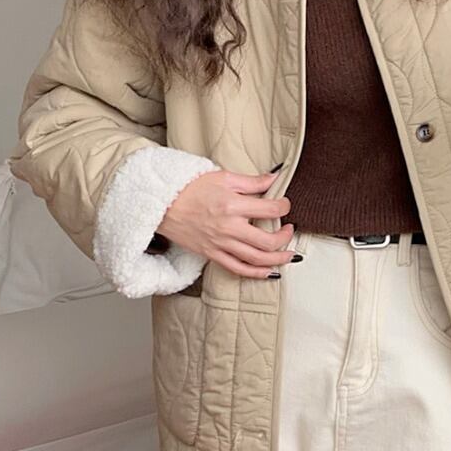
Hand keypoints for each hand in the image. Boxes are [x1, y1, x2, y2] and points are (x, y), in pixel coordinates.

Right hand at [155, 169, 296, 278]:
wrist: (161, 204)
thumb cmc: (190, 188)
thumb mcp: (223, 177)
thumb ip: (252, 181)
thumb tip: (275, 178)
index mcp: (233, 205)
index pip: (270, 210)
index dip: (284, 207)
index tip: (285, 205)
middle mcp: (229, 228)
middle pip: (267, 241)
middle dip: (285, 237)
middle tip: (289, 230)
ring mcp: (220, 244)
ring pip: (256, 259)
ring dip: (277, 259)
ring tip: (289, 254)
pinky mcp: (212, 254)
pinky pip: (238, 269)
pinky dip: (256, 273)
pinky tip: (269, 272)